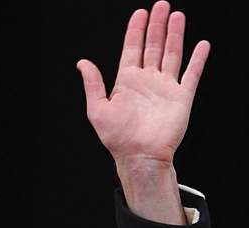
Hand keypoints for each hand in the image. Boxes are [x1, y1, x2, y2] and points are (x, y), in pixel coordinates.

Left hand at [77, 2, 207, 165]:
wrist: (139, 156)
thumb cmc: (117, 137)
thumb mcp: (97, 108)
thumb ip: (93, 83)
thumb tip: (82, 63)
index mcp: (126, 82)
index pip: (132, 49)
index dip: (135, 30)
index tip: (140, 13)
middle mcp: (147, 81)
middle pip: (153, 46)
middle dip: (157, 26)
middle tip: (161, 5)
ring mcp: (165, 87)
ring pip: (171, 54)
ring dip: (175, 35)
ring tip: (177, 16)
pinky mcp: (181, 97)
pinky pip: (191, 74)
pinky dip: (197, 59)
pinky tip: (201, 45)